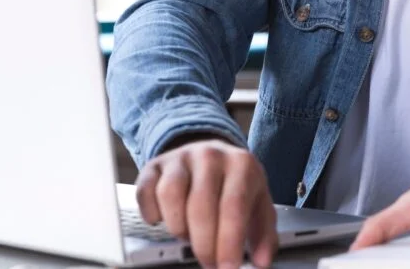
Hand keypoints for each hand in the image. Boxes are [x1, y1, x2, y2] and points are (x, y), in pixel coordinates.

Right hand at [135, 138, 277, 268]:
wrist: (211, 153)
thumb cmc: (235, 184)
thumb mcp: (258, 203)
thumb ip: (263, 234)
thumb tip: (262, 261)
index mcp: (241, 165)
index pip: (234, 206)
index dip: (229, 241)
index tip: (227, 266)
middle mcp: (210, 156)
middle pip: (200, 205)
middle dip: (204, 244)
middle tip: (209, 262)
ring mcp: (180, 158)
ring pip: (170, 195)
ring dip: (178, 227)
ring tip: (189, 236)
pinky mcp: (155, 165)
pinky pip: (146, 191)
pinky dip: (151, 212)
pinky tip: (162, 220)